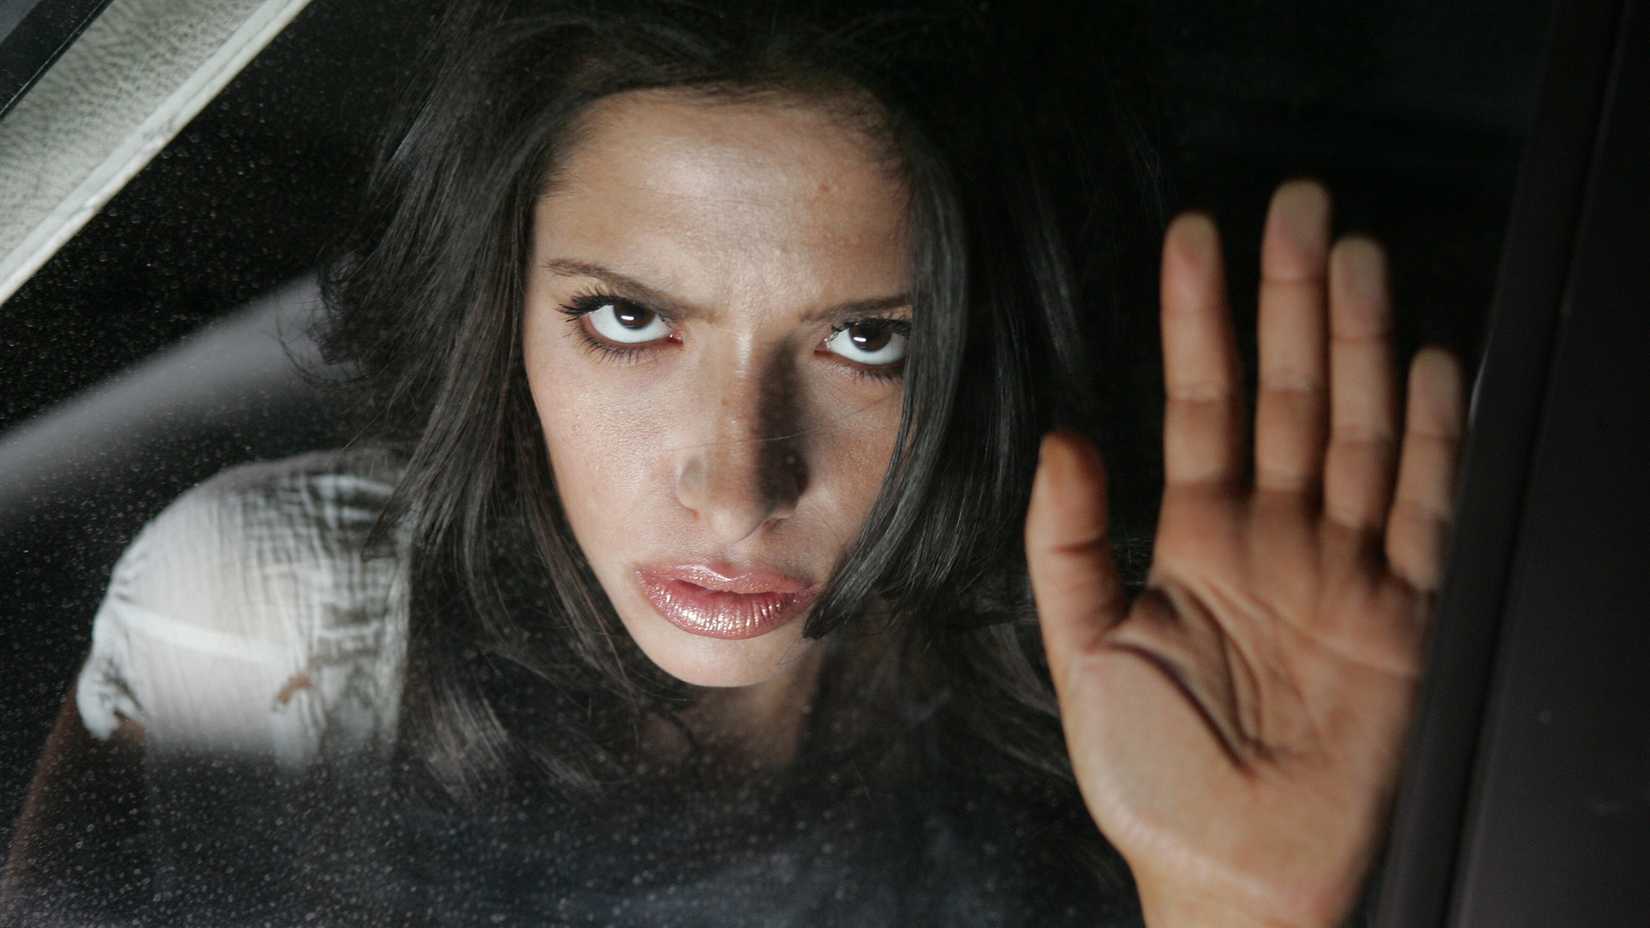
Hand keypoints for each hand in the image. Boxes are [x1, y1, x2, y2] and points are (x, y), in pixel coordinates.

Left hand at [1024, 180, 1465, 926]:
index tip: (1194, 236)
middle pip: (1287, 395)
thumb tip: (1060, 439)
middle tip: (1298, 207)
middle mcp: (1274, 539)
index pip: (1200, 402)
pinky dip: (1429, 438)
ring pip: (1354, 429)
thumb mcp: (1085, 650)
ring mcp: (1344, 568)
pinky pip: (1420, 507)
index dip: (1198, 319)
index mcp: (1196, 540)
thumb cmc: (1152, 779)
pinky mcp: (1404, 612)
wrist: (1235, 874)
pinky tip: (1428, 365)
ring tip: (1355, 255)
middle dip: (1292, 301)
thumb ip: (1068, 543)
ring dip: (1360, 344)